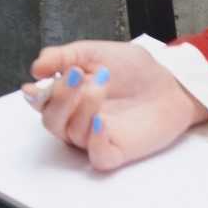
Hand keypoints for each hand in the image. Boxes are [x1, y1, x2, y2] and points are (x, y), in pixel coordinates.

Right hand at [21, 40, 207, 172]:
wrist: (171, 82)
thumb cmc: (134, 68)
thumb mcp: (95, 52)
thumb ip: (63, 56)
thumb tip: (35, 68)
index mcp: (69, 95)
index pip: (40, 101)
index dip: (37, 93)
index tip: (42, 80)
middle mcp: (77, 118)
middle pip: (51, 120)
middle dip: (59, 97)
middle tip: (76, 75)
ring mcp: (95, 136)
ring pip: (72, 133)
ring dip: (83, 106)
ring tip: (102, 83)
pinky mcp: (116, 151)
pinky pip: (97, 155)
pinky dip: (94, 139)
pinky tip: (101, 121)